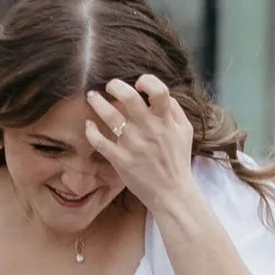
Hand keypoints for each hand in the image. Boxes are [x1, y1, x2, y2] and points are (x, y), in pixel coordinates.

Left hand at [84, 72, 197, 220]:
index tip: (138, 84)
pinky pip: (99, 141)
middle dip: (115, 85)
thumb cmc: (178, 160)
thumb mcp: (185, 132)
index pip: (159, 90)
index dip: (146, 81)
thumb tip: (162, 93)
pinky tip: (89, 125)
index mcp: (165, 121)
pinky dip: (91, 130)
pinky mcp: (120, 160)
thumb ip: (175, 110)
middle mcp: (148, 130)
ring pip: (109, 116)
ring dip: (97, 102)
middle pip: (129, 98)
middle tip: (109, 85)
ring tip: (92, 96)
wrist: (172, 193)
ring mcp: (133, 145)